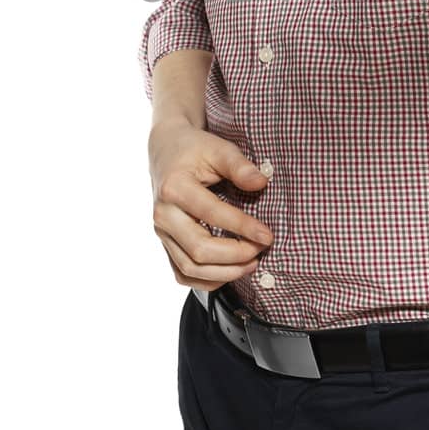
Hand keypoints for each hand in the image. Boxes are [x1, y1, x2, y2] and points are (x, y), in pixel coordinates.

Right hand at [148, 115, 273, 289]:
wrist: (166, 151)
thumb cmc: (195, 149)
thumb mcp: (217, 148)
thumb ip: (239, 165)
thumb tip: (261, 183)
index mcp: (174, 188)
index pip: (212, 214)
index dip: (242, 227)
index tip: (267, 234)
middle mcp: (163, 214)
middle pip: (199, 249)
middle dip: (236, 255)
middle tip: (261, 249)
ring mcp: (161, 232)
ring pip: (189, 268)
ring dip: (225, 272)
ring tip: (252, 263)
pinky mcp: (165, 244)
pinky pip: (182, 274)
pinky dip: (207, 280)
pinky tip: (231, 271)